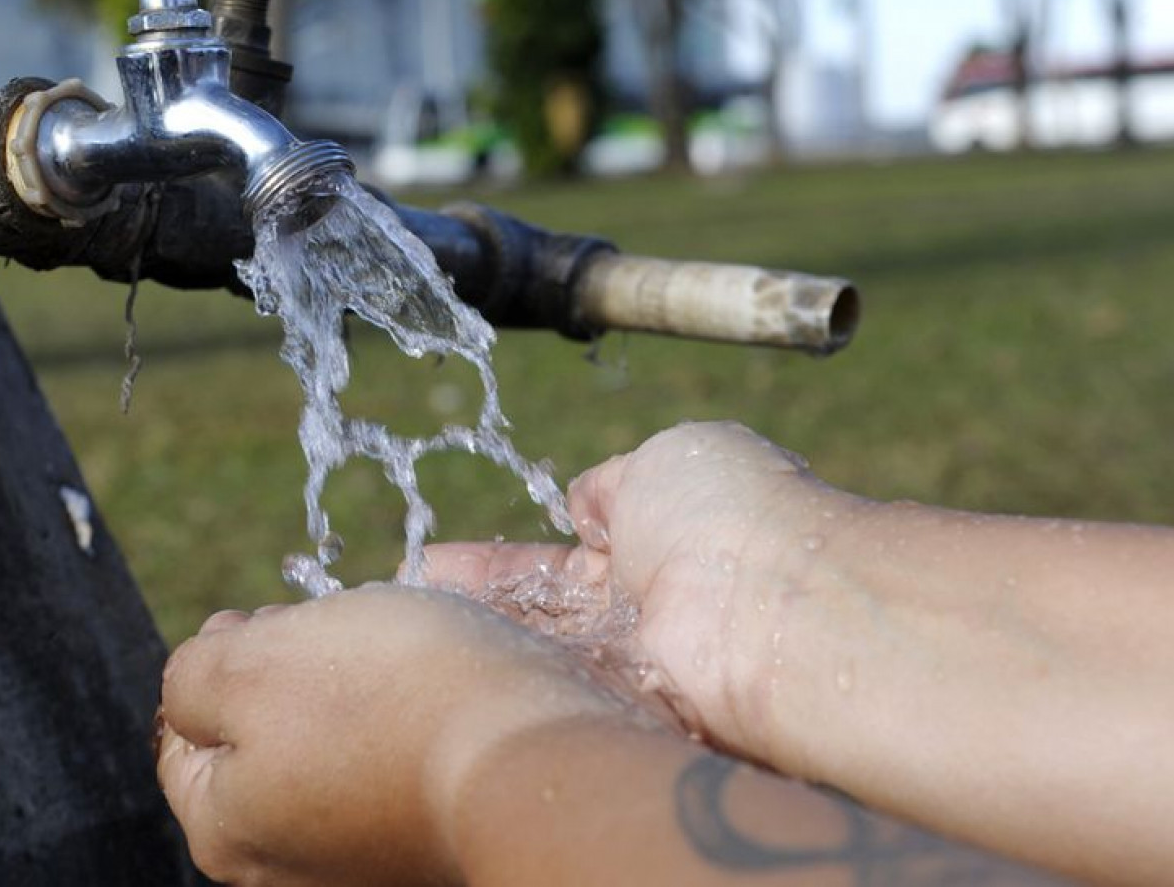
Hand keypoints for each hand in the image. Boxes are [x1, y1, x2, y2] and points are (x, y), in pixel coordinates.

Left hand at [156, 583, 649, 885]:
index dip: (219, 657)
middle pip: (262, 741)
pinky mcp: (431, 842)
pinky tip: (438, 691)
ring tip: (398, 652)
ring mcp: (367, 861)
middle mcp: (290, 868)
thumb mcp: (250, 662)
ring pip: (334, 746)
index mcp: (227, 831)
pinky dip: (410, 722)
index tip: (264, 619)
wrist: (537, 755)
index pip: (182, 734)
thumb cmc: (388, 700)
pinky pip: (399, 766)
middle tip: (334, 628)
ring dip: (355, 690)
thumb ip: (192, 675)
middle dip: (289, 671)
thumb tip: (196, 687)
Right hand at [424, 422, 862, 759]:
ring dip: (474, 641)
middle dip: (472, 606)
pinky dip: (494, 679)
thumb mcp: (667, 458)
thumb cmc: (732, 515)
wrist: (774, 609)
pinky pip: (547, 694)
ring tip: (399, 631)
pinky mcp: (622, 714)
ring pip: (537, 653)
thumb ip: (614, 482)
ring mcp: (632, 666)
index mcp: (662, 537)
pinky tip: (433, 668)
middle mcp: (646, 610)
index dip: (499, 561)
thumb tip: (585, 501)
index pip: (564, 555)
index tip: (435, 561)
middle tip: (404, 600)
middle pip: (541, 613)